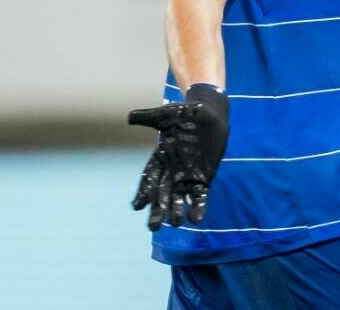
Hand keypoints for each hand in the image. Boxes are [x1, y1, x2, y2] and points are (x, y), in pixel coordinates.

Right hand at [128, 84, 229, 230]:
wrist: (209, 112)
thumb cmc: (185, 113)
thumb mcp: (165, 114)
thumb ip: (148, 117)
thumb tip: (130, 117)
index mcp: (160, 158)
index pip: (149, 178)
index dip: (143, 192)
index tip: (137, 206)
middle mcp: (172, 170)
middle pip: (162, 193)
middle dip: (158, 209)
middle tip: (153, 228)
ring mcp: (189, 174)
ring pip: (180, 197)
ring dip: (177, 211)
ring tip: (175, 224)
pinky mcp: (205, 175)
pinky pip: (200, 194)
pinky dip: (198, 206)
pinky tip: (196, 219)